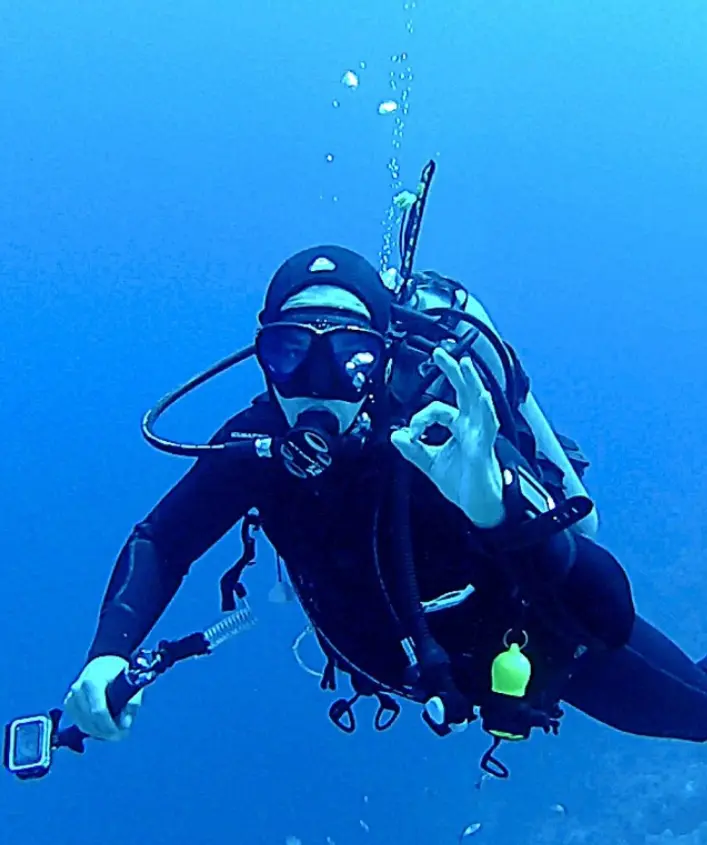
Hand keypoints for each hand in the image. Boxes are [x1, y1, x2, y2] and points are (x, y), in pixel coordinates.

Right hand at [64, 655, 143, 740]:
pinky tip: (101, 726)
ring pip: (82, 724)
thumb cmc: (118, 670)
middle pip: (89, 720)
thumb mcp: (130, 682)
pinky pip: (78, 721)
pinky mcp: (69, 702)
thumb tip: (125, 724)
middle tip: (120, 735)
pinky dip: (90, 727)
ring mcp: (71, 696)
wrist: (105, 660)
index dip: (110, 726)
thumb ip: (131, 702)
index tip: (121, 733)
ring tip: (113, 732)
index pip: (99, 711)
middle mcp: (78, 689)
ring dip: (98, 732)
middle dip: (106, 731)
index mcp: (93, 682)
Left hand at [390, 347, 504, 527]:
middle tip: (439, 352)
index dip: (419, 417)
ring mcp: (480, 435)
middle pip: (463, 392)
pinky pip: (487, 426)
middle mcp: (471, 426)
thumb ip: (413, 449)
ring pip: (478, 402)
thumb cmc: (464, 483)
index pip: (438, 409)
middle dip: (453, 370)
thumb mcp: (431, 464)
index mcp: (459, 427)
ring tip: (465, 365)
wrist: (480, 506)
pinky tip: (481, 398)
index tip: (410, 433)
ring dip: (471, 383)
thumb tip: (395, 435)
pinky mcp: (485, 448)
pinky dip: (484, 411)